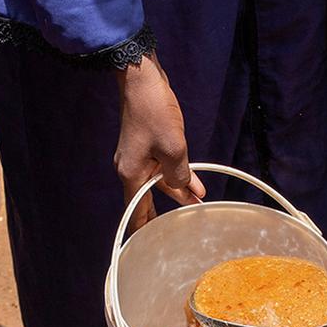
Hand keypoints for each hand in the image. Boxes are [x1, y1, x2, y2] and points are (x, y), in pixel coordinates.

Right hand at [115, 54, 203, 229]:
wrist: (142, 81)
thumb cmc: (154, 113)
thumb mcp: (173, 148)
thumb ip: (178, 174)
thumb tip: (183, 188)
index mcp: (131, 173)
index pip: (136, 210)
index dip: (143, 228)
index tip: (146, 246)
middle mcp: (130, 168)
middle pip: (146, 198)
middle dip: (162, 214)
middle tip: (172, 234)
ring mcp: (138, 155)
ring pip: (158, 182)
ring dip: (176, 192)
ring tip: (197, 205)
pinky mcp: (146, 144)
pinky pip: (161, 167)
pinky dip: (175, 176)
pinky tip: (194, 182)